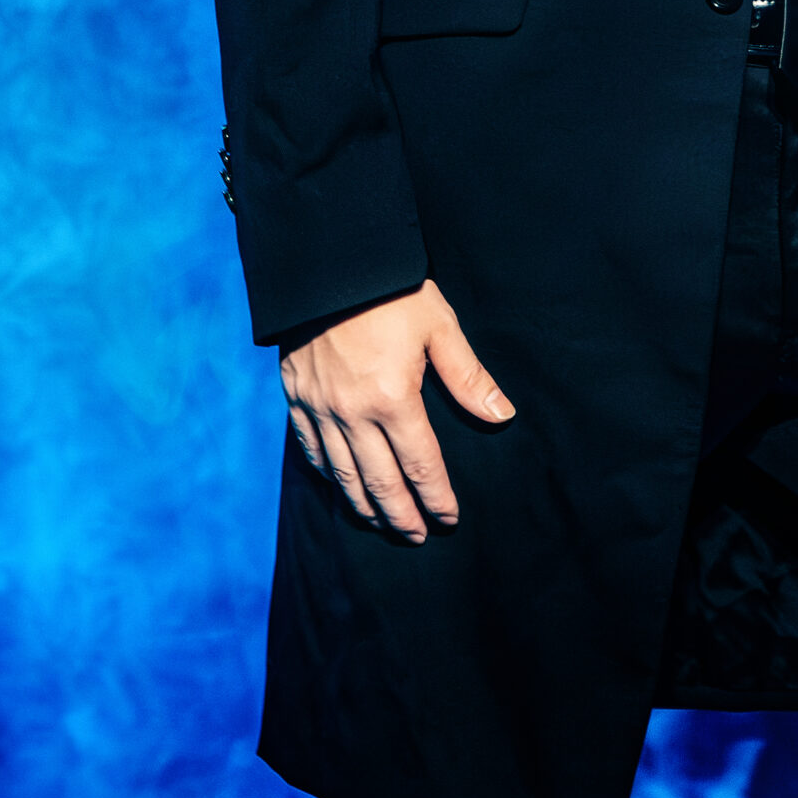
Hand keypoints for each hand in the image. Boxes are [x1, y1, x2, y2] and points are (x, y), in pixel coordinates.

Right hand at [279, 277, 513, 542]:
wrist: (325, 260)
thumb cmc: (390, 289)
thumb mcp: (438, 326)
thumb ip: (468, 377)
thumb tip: (501, 416)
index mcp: (393, 398)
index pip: (420, 465)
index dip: (436, 497)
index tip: (448, 519)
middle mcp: (352, 413)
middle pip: (379, 482)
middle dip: (401, 516)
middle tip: (416, 537)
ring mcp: (319, 408)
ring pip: (342, 475)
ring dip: (365, 505)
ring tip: (383, 523)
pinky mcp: (296, 397)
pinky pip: (311, 449)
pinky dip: (328, 474)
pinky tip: (341, 485)